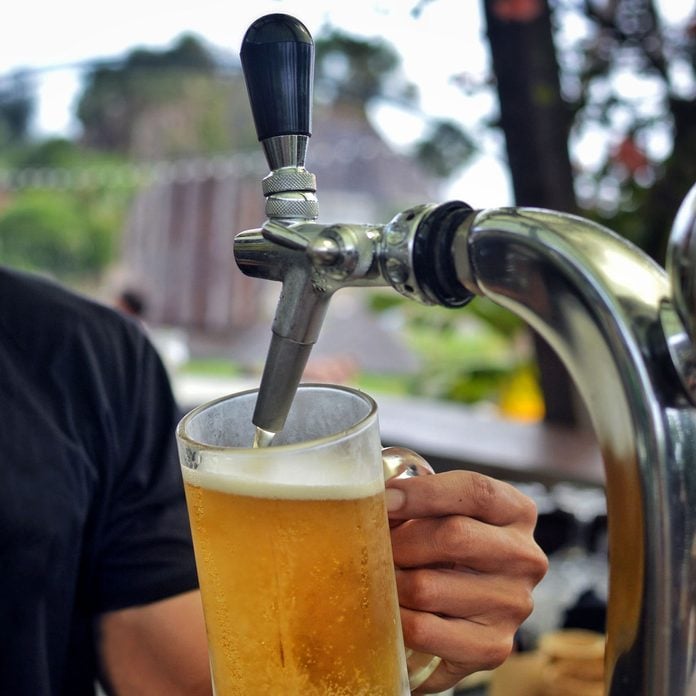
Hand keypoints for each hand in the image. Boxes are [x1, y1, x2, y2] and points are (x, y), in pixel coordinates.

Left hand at [385, 470, 547, 693]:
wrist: (458, 609)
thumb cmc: (442, 547)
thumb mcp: (439, 513)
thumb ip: (414, 501)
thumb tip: (372, 501)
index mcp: (516, 512)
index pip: (475, 490)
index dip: (424, 492)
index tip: (386, 498)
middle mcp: (524, 557)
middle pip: (454, 536)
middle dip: (401, 541)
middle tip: (375, 546)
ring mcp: (513, 604)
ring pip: (428, 587)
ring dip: (391, 582)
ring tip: (381, 578)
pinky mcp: (493, 646)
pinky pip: (422, 629)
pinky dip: (395, 618)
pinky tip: (391, 609)